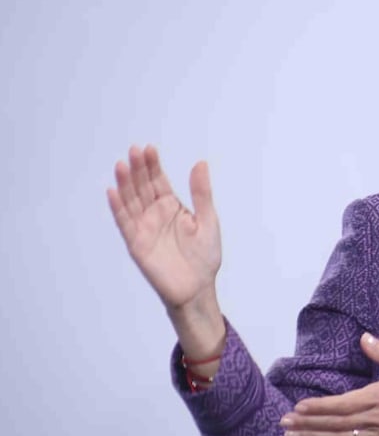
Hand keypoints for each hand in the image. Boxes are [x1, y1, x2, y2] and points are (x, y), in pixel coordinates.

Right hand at [107, 145, 224, 354]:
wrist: (198, 287)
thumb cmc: (204, 256)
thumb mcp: (208, 219)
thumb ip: (201, 193)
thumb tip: (201, 163)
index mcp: (172, 206)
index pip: (159, 181)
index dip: (153, 165)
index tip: (149, 148)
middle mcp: (155, 214)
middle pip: (143, 187)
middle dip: (138, 169)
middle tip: (134, 150)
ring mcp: (144, 228)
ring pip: (131, 201)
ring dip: (125, 184)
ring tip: (121, 165)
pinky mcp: (136, 243)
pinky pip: (125, 223)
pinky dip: (118, 208)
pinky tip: (113, 191)